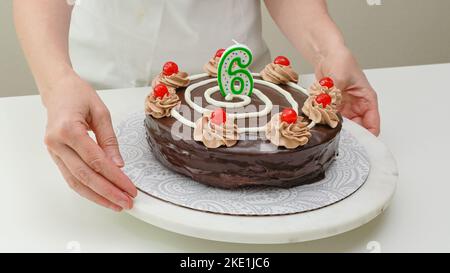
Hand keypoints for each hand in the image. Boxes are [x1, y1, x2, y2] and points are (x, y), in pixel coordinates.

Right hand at [43, 72, 136, 210]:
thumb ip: (109, 140)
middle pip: (85, 175)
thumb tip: (118, 164)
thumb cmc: (79, 95)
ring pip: (75, 181)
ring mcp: (53, 151)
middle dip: (108, 192)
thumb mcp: (101, 112)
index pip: (96, 161)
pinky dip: (87, 189)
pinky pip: (71, 177)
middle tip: (127, 202)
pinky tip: (101, 196)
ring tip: (116, 205)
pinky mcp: (55, 156)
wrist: (57, 89)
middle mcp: (56, 143)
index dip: (115, 177)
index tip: (130, 188)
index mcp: (68, 129)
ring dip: (97, 196)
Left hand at [315, 47, 380, 134]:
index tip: (356, 144)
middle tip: (339, 142)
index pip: (373, 125)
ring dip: (338, 131)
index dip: (366, 137)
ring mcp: (345, 107)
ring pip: (345, 127)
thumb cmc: (340, 60)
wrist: (326, 54)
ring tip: (330, 136)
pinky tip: (323, 128)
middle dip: (350, 136)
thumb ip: (334, 96)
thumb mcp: (339, 78)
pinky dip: (329, 125)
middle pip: (358, 129)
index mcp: (367, 100)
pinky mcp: (334, 107)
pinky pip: (333, 121)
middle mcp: (358, 106)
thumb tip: (328, 109)